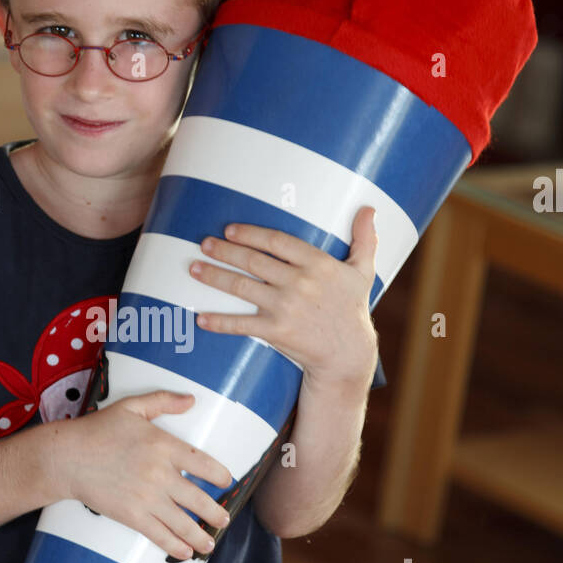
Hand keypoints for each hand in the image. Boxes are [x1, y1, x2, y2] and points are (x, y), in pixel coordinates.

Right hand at [46, 391, 231, 559]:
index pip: (203, 462)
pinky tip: (185, 553)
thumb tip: (191, 400)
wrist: (67, 457)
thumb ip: (164, 401)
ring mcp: (146, 497)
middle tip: (224, 519)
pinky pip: (160, 534)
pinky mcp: (131, 515)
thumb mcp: (132, 407)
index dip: (220, 475)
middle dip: (216, 513)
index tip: (227, 482)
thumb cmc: (98, 430)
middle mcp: (160, 473)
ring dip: (200, 536)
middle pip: (198, 499)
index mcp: (164, 445)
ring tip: (209, 544)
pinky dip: (175, 546)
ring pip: (182, 522)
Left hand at [188, 208, 378, 388]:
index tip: (230, 230)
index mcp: (317, 264)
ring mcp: (286, 307)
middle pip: (253, 261)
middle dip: (224, 251)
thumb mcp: (363, 271)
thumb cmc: (352, 308)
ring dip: (214, 277)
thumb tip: (369, 208)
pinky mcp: (276, 331)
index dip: (250, 234)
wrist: (348, 353)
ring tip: (193, 268)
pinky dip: (219, 321)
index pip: (276, 241)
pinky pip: (241, 324)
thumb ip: (364, 239)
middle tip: (204, 244)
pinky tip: (200, 317)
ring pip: (241, 287)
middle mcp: (299, 282)